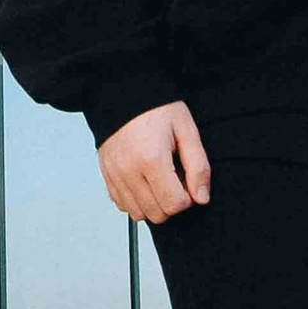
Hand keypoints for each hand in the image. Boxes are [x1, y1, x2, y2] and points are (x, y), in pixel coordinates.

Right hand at [97, 101, 210, 222]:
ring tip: (158, 179)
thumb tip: (201, 197)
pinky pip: (122, 205)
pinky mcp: (106, 176)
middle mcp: (129, 171)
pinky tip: (144, 181)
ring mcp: (115, 175)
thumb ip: (198, 167)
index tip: (186, 179)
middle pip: (157, 214)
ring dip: (153, 204)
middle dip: (171, 202)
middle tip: (174, 178)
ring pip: (138, 213)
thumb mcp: (187, 130)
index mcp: (151, 159)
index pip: (174, 204)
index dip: (187, 197)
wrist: (124, 94)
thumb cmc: (157, 109)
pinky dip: (136, 200)